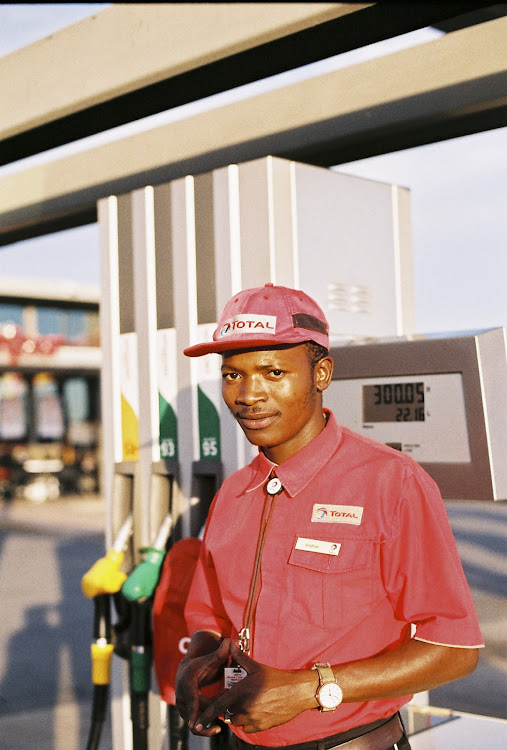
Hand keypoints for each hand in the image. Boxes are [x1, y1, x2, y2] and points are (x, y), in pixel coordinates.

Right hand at [175, 636, 230, 735]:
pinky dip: (206, 726)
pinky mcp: (185, 714)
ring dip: (208, 723)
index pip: (191, 699)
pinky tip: (217, 726)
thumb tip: (230, 642)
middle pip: (195, 713)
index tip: (195, 725)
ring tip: (221, 723)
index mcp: (187, 682)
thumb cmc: (201, 664)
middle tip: (224, 718)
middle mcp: (181, 696)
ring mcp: (182, 706)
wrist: (187, 670)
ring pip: (193, 723)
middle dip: (210, 716)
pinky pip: (195, 726)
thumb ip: (221, 652)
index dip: (193, 712)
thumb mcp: (211, 658)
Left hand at [195, 641, 315, 733]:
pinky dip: (248, 722)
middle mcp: (245, 707)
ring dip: (238, 715)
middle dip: (230, 708)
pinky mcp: (262, 726)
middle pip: (228, 713)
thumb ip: (240, 658)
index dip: (206, 716)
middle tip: (238, 698)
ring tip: (247, 703)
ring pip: (238, 721)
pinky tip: (256, 710)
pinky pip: (248, 728)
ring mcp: (254, 719)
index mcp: (241, 692)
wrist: (296, 692)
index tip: (197, 723)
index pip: (218, 706)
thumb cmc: (276, 678)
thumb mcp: (256, 667)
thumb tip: (230, 644)